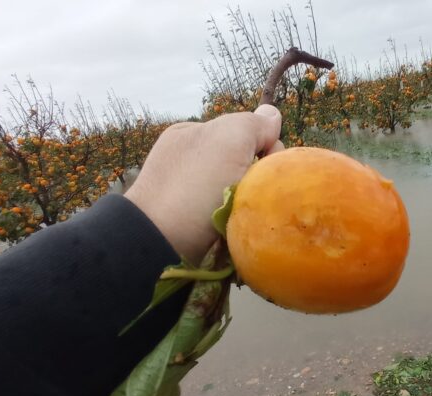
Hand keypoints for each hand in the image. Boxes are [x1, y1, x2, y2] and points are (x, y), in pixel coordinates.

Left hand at [124, 104, 282, 263]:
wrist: (158, 243)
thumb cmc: (194, 185)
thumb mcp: (229, 137)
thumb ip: (254, 123)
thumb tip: (273, 116)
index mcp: (195, 136)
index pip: (247, 135)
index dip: (265, 147)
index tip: (264, 164)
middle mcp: (191, 163)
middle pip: (246, 164)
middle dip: (257, 177)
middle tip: (253, 193)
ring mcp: (190, 197)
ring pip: (241, 193)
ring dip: (250, 202)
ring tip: (245, 215)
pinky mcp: (193, 228)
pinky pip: (229, 219)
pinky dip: (236, 222)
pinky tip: (235, 230)